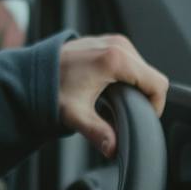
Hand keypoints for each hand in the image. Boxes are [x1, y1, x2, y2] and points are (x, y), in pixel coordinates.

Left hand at [58, 34, 169, 156]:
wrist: (33, 71)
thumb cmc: (51, 89)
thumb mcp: (74, 114)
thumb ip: (96, 132)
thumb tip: (113, 148)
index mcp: (115, 59)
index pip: (157, 84)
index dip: (156, 105)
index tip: (142, 117)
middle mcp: (118, 45)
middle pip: (151, 76)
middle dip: (144, 97)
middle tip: (125, 113)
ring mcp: (114, 41)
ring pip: (142, 68)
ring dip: (136, 87)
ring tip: (115, 101)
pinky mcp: (109, 42)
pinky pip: (131, 61)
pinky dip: (127, 77)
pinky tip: (110, 89)